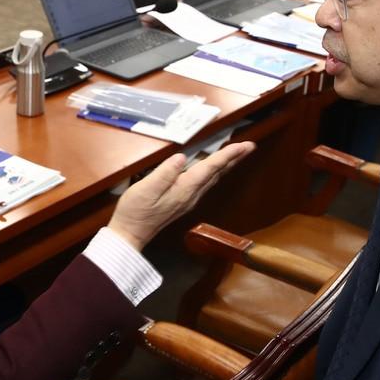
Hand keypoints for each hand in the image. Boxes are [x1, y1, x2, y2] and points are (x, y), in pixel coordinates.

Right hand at [107, 142, 255, 251]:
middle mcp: (191, 195)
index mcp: (185, 189)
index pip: (211, 168)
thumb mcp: (147, 189)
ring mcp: (188, 199)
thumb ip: (165, 173)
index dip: (227, 155)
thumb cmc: (136, 210)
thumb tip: (182, 158)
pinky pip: (204, 183)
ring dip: (226, 165)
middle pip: (217, 173)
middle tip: (250, 146)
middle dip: (234, 159)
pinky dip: (214, 172)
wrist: (130, 233)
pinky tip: (213, 169)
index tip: (244, 145)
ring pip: (213, 178)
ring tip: (237, 154)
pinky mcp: (182, 201)